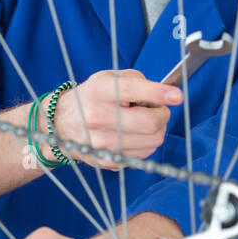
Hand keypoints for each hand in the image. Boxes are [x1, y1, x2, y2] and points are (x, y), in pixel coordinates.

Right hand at [51, 70, 181, 166]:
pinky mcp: (106, 160)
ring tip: (141, 121)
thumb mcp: (109, 78)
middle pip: (150, 123)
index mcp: (99, 91)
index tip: (177, 95)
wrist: (60, 124)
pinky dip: (146, 143)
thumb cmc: (92, 97)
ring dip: (156, 130)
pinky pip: (143, 155)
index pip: (133, 90)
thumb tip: (164, 95)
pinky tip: (134, 135)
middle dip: (163, 114)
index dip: (159, 93)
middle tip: (157, 109)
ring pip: (152, 141)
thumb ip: (138, 81)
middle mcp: (97, 117)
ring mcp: (101, 143)